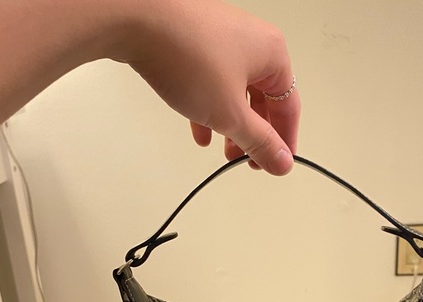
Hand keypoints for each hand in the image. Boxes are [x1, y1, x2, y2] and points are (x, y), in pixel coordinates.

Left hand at [123, 0, 299, 174]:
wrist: (134, 17)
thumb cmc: (188, 56)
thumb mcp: (230, 113)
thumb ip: (259, 142)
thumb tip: (282, 163)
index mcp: (272, 53)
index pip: (288, 106)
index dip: (284, 140)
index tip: (277, 164)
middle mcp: (251, 42)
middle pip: (262, 100)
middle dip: (255, 135)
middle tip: (248, 162)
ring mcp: (222, 39)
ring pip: (236, 93)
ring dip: (232, 126)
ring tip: (224, 152)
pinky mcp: (195, 42)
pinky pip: (212, 82)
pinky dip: (210, 108)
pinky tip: (200, 131)